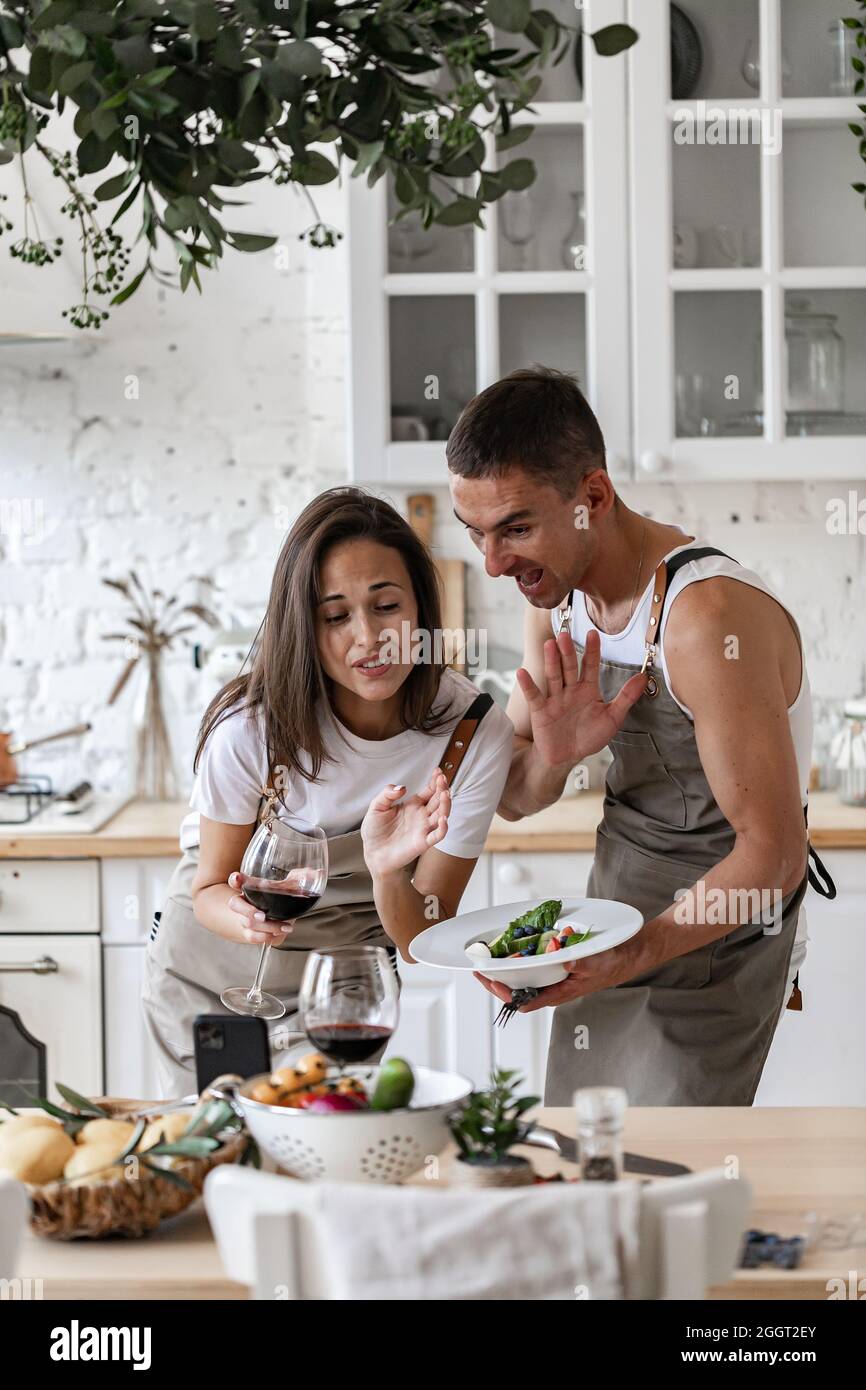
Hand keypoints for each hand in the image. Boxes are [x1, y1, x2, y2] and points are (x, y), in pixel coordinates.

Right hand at [227, 870, 294, 945]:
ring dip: (267, 927)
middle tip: (262, 916)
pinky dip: (269, 937)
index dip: (236, 880)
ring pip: (248, 924)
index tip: (237, 877)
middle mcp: (242, 903)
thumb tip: (316, 873)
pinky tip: (281, 934)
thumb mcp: (286, 887)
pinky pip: (254, 937)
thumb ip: (299, 879)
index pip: (236, 881)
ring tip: (285, 927)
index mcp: (248, 888)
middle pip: (235, 905)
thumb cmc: (275, 901)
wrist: (266, 920)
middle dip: (249, 912)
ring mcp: (244, 919)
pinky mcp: (250, 933)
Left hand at [361, 770, 450, 877]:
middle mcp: (422, 816)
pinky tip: (443, 819)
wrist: (372, 852)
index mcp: (413, 805)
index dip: (435, 781)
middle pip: (438, 800)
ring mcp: (424, 829)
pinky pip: (437, 835)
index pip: (429, 791)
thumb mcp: (376, 807)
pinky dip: (443, 828)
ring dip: (446, 805)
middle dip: (442, 789)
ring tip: (445, 794)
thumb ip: (387, 794)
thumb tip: (402, 787)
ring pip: (442, 815)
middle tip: (442, 780)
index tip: (438, 772)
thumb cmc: (375, 831)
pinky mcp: (422, 842)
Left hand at [472, 937, 644, 1012]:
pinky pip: (531, 969)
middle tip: (478, 970)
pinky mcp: (553, 970)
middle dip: (496, 982)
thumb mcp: (594, 962)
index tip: (490, 981)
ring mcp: (551, 980)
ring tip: (486, 961)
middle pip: (516, 992)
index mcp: (557, 993)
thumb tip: (564, 963)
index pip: (525, 1001)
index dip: (505, 994)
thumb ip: (578, 964)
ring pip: (521, 981)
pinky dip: (518, 961)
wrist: (622, 958)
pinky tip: (509, 951)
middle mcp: (551, 989)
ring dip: (504, 972)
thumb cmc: (608, 964)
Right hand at [517, 627, 645, 769]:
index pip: (590, 666)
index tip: (593, 634)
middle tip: (565, 635)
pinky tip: (522, 673)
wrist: (568, 757)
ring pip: (553, 677)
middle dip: (567, 652)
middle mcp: (570, 690)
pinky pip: (534, 696)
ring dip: (550, 661)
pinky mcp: (541, 711)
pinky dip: (528, 685)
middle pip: (568, 667)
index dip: (592, 651)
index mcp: (588, 689)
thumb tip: (643, 677)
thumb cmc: (590, 736)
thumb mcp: (613, 718)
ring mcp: (555, 699)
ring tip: (549, 644)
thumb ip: (626, 697)